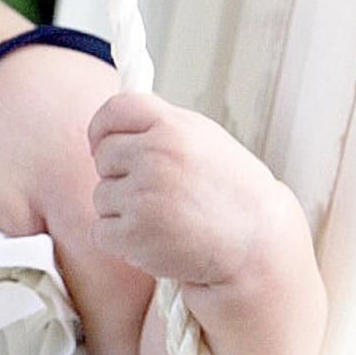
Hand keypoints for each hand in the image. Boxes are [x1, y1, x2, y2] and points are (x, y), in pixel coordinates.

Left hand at [87, 88, 278, 290]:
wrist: (255, 244)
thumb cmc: (232, 194)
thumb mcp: (204, 140)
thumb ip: (160, 128)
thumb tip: (111, 129)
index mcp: (173, 127)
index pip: (115, 110)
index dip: (102, 128)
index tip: (101, 144)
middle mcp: (155, 157)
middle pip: (103, 156)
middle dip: (119, 175)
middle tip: (155, 192)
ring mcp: (143, 195)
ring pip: (101, 196)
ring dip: (123, 211)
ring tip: (164, 218)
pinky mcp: (134, 234)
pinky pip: (100, 231)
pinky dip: (120, 241)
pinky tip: (154, 239)